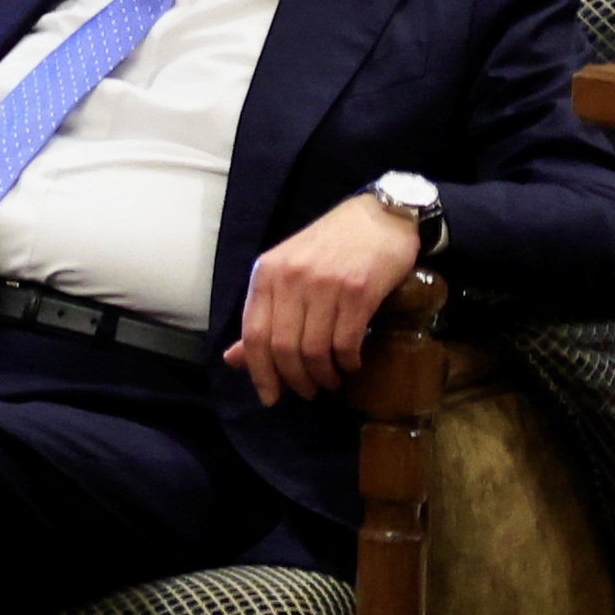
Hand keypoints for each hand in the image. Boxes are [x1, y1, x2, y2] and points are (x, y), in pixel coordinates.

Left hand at [228, 193, 428, 405]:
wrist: (380, 217)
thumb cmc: (330, 245)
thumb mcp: (287, 271)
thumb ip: (263, 313)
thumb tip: (234, 358)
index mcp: (266, 273)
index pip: (253, 333)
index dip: (259, 371)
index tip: (269, 396)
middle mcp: (291, 278)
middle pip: (282, 347)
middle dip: (294, 379)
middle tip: (307, 392)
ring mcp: (325, 284)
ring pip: (314, 349)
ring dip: (322, 375)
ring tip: (330, 381)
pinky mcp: (359, 291)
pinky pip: (345, 341)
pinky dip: (347, 362)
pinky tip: (351, 364)